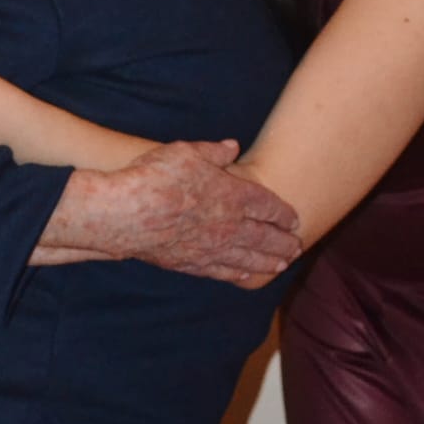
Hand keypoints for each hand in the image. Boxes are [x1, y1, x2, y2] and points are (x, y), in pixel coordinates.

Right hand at [33, 140, 301, 284]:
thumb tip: (231, 147)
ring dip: (269, 263)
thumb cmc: (155, 177)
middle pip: (265, 238)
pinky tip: (246, 276)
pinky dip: (239, 274)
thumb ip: (213, 151)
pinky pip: (223, 272)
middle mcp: (229, 226)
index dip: (284, 214)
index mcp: (233, 195)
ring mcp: (211, 248)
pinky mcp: (191, 264)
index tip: (294, 220)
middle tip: (298, 249)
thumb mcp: (187, 152)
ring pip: (249, 259)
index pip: (268, 206)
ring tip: (282, 266)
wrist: (125, 214)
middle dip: (284, 244)